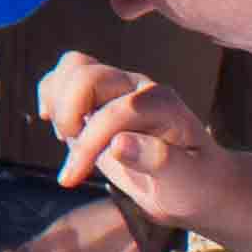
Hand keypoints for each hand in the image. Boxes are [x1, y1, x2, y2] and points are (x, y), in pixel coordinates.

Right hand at [36, 53, 231, 223]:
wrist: (198, 184)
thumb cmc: (196, 185)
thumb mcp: (187, 183)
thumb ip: (158, 160)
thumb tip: (118, 144)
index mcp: (163, 105)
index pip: (113, 111)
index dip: (88, 142)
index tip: (73, 176)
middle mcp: (140, 89)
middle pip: (87, 75)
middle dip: (69, 115)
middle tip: (72, 149)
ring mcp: (120, 90)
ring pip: (74, 67)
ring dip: (58, 100)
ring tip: (68, 136)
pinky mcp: (103, 98)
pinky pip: (67, 77)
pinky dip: (53, 96)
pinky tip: (61, 127)